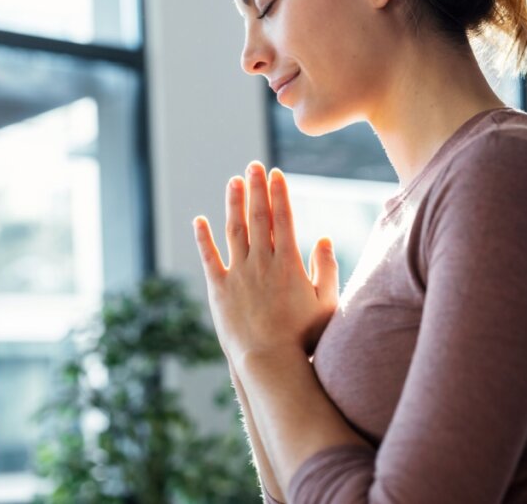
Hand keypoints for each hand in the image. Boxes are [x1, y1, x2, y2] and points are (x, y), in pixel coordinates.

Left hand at [192, 162, 339, 362]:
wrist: (270, 361)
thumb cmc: (304, 337)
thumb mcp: (327, 302)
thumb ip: (327, 269)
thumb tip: (326, 238)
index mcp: (289, 262)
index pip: (283, 217)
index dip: (279, 193)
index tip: (276, 173)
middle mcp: (262, 261)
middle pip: (258, 216)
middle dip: (256, 188)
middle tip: (254, 165)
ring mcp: (238, 274)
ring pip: (234, 230)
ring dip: (233, 203)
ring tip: (233, 181)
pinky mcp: (219, 290)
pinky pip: (209, 258)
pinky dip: (203, 238)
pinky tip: (199, 220)